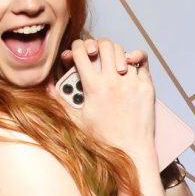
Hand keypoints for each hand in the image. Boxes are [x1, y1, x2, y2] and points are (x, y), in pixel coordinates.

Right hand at [70, 38, 155, 163]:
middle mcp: (113, 80)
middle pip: (103, 45)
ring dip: (114, 53)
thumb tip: (48, 87)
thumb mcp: (75, 119)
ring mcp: (132, 82)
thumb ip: (60, 100)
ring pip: (122, 51)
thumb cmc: (103, 138)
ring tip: (110, 61)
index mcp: (93, 86)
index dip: (76, 48)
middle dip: (95, 45)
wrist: (131, 150)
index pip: (81, 52)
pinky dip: (135, 58)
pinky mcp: (147, 86)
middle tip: (94, 54)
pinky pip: (141, 62)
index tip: (76, 53)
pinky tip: (129, 63)